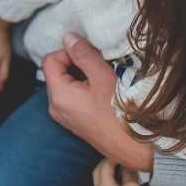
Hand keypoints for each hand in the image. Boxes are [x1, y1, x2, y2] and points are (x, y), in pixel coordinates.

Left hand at [42, 32, 152, 171]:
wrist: (135, 148)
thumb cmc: (121, 114)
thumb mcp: (103, 77)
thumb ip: (83, 54)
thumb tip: (67, 37)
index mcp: (59, 96)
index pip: (50, 60)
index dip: (68, 52)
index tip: (90, 55)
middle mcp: (56, 107)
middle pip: (57, 71)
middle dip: (76, 63)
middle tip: (100, 66)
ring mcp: (65, 116)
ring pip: (66, 83)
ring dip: (83, 75)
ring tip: (104, 79)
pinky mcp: (75, 121)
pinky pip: (73, 96)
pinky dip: (85, 88)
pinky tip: (104, 92)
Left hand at [92, 158, 145, 185]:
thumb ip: (129, 175)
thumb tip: (128, 166)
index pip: (104, 165)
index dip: (112, 157)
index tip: (120, 154)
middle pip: (97, 171)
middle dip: (106, 162)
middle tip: (116, 158)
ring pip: (99, 179)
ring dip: (106, 171)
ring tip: (117, 166)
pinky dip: (108, 179)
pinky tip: (117, 179)